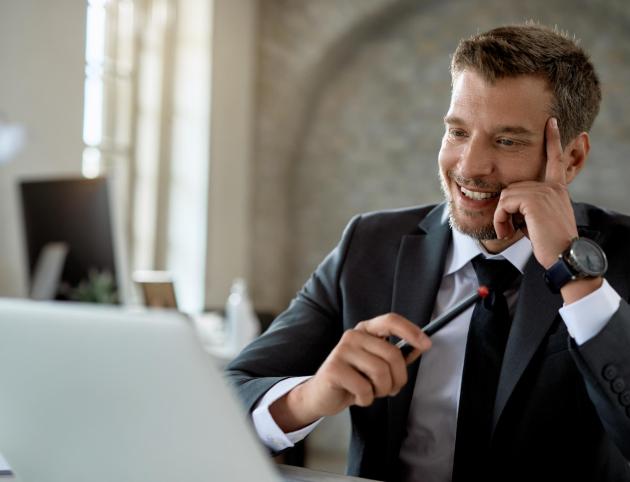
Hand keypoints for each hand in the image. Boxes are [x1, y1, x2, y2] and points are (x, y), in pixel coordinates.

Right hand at [269, 313, 431, 431]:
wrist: (322, 395)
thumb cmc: (354, 378)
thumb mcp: (377, 364)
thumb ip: (398, 355)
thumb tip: (420, 346)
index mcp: (366, 330)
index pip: (391, 321)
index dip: (411, 331)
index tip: (426, 344)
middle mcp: (353, 336)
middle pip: (392, 354)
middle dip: (398, 378)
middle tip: (391, 389)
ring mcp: (342, 350)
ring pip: (380, 372)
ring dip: (382, 390)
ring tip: (371, 391)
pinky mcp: (334, 369)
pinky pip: (365, 388)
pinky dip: (366, 399)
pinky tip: (356, 396)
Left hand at [493, 118, 578, 268]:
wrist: (564, 257)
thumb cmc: (549, 244)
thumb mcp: (538, 220)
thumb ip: (527, 206)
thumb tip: (507, 203)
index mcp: (557, 189)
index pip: (555, 159)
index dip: (552, 140)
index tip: (551, 122)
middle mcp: (552, 187)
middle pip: (512, 186)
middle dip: (505, 210)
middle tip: (510, 229)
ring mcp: (544, 192)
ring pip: (506, 195)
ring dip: (501, 217)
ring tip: (510, 232)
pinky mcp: (535, 200)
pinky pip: (504, 203)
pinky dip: (500, 219)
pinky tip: (508, 232)